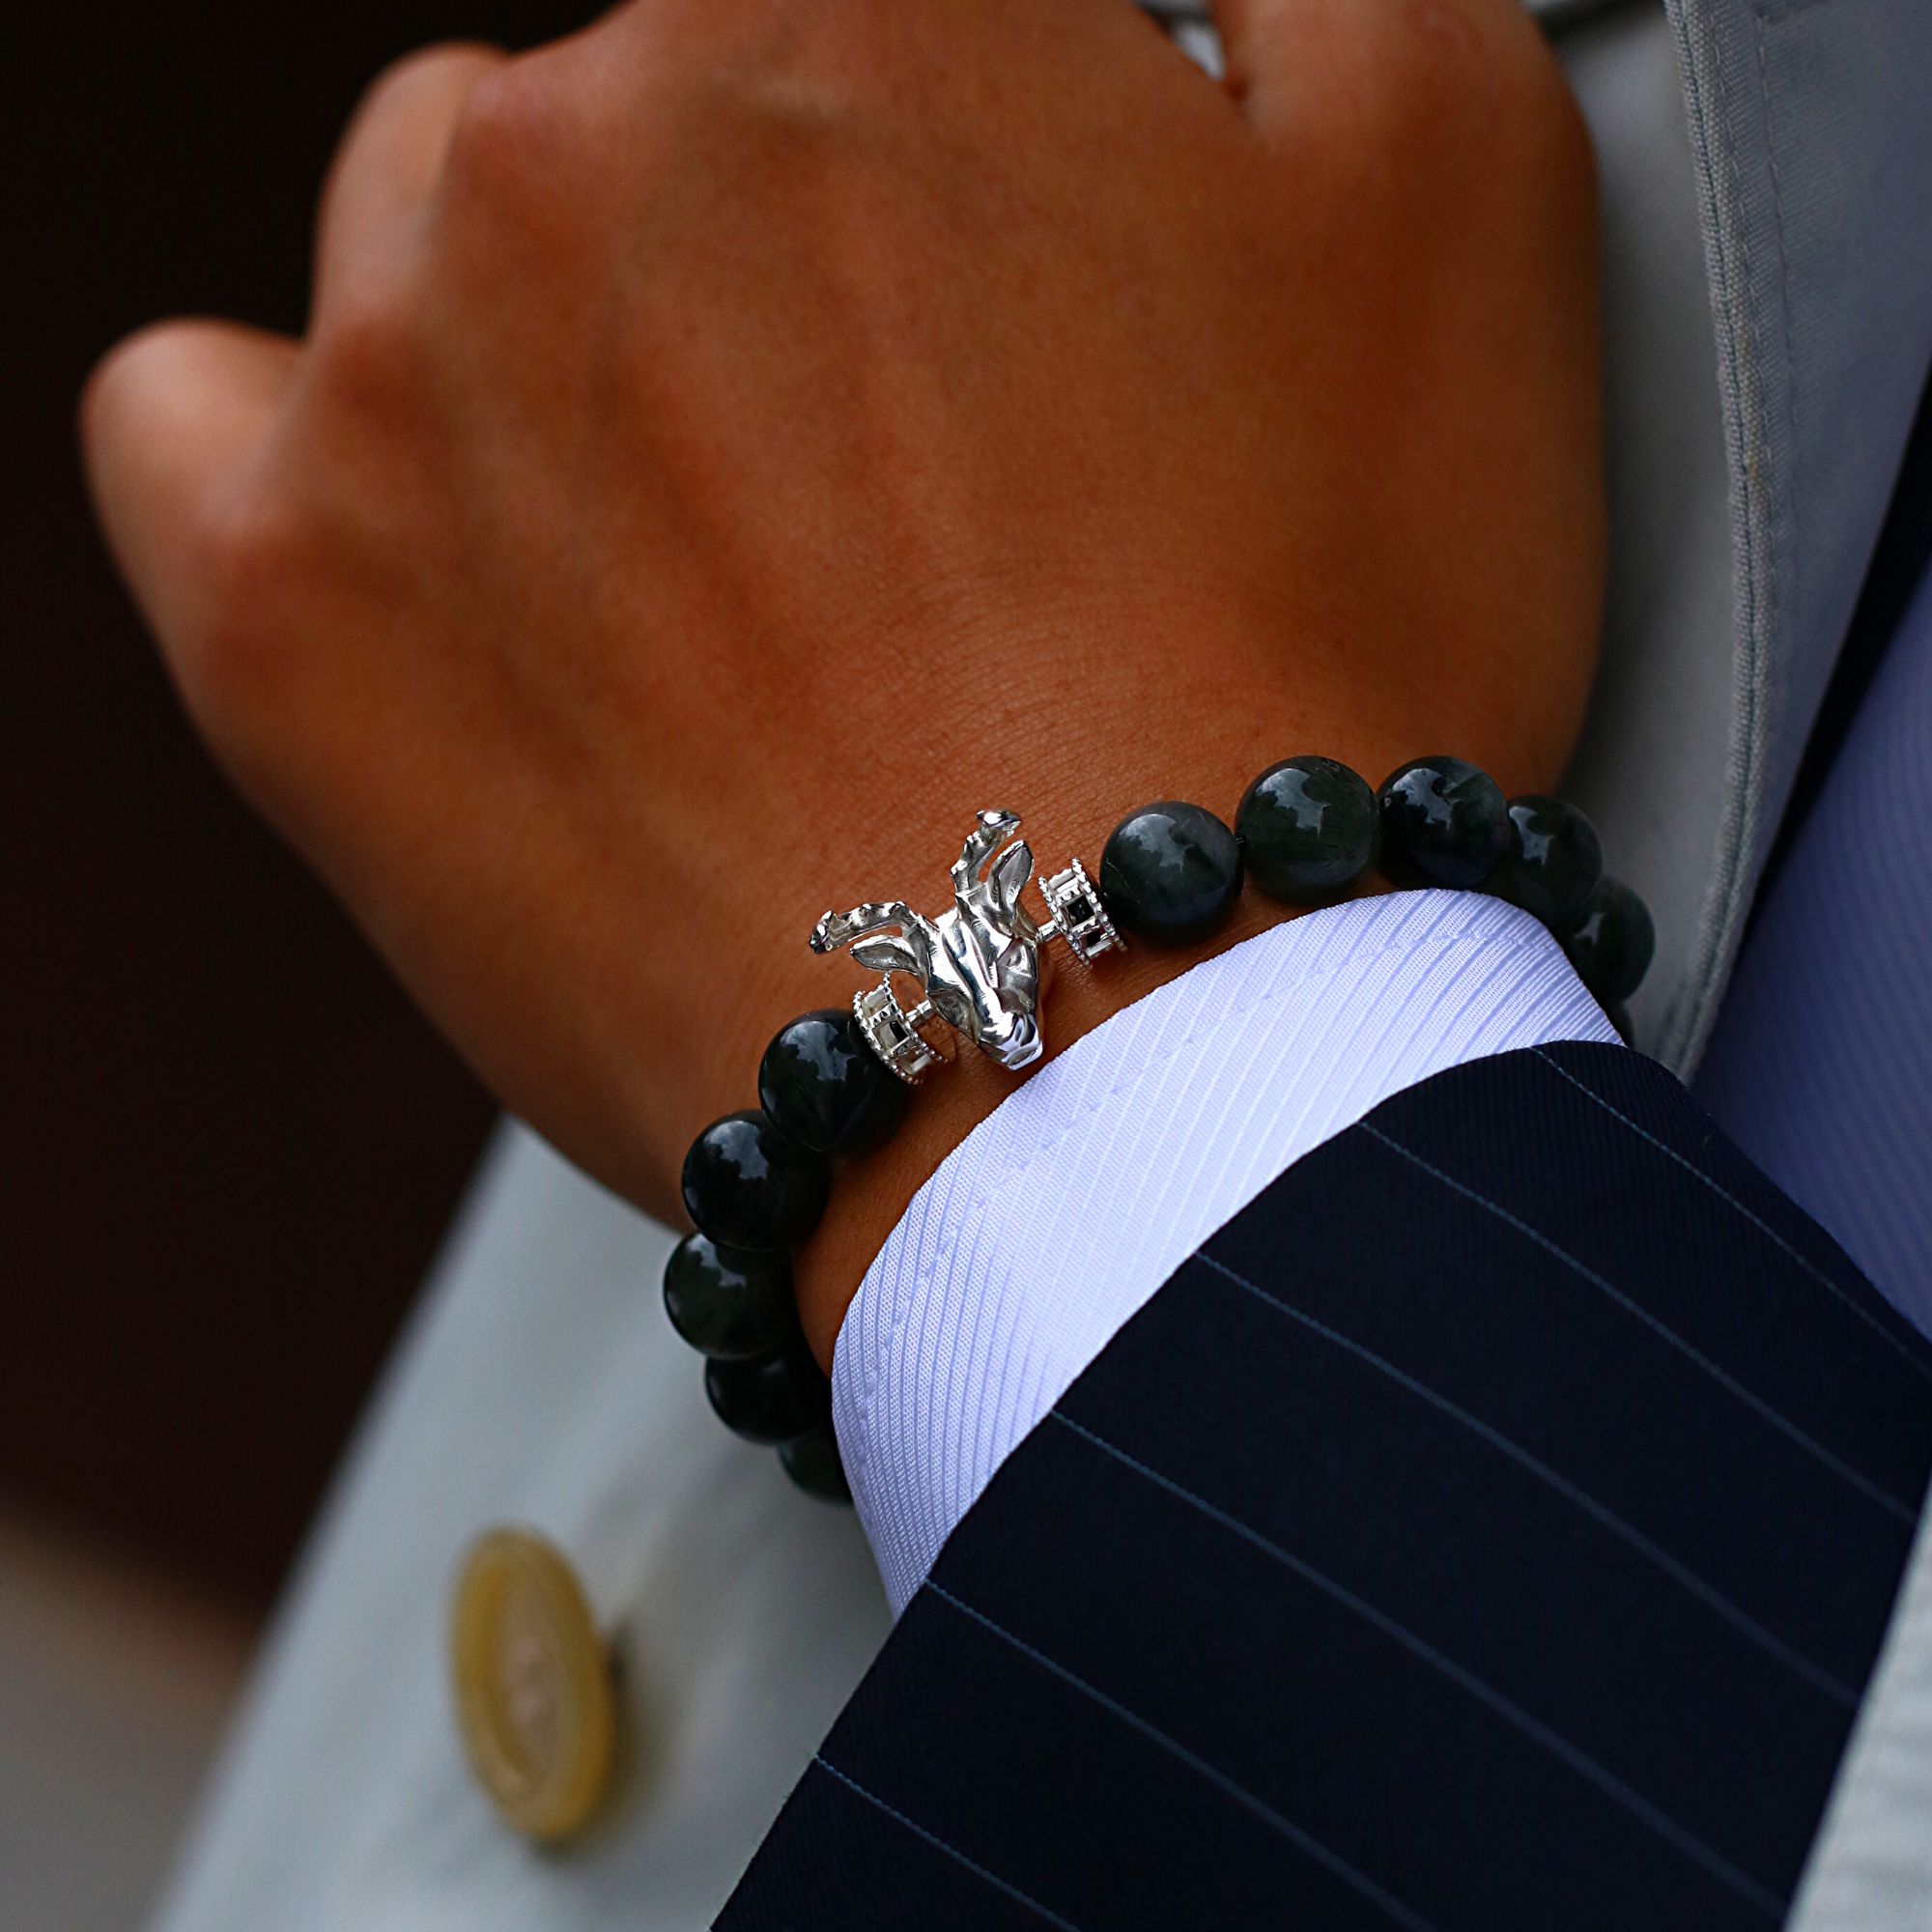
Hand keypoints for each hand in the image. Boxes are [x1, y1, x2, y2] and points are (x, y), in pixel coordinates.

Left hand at [82, 0, 1602, 1360]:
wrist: (1120, 1053)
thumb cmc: (1298, 676)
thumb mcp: (1457, 197)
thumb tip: (1150, 5)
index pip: (893, 10)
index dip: (1006, 161)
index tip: (1038, 301)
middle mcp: (595, 134)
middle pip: (660, 107)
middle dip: (806, 249)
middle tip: (936, 477)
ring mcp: (406, 375)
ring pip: (438, 232)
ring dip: (574, 337)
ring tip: (737, 552)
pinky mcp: (293, 611)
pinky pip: (186, 423)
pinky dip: (291, 453)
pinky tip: (439, 541)